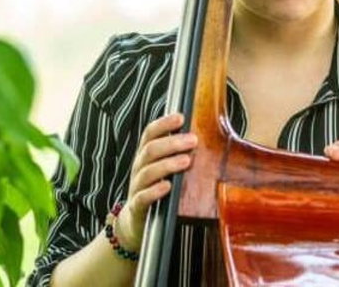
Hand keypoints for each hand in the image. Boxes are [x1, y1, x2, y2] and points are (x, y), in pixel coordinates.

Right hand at [116, 113, 196, 251]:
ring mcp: (137, 187)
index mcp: (146, 154)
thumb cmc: (156, 186)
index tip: (181, 117)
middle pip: (150, 150)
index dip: (164, 123)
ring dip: (168, 164)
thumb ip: (178, 152)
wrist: (136, 221)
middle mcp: (139, 167)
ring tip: (186, 161)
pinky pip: (143, 197)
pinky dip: (155, 191)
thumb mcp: (164, 166)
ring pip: (148, 172)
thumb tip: (202, 135)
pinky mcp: (137, 207)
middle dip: (172, 143)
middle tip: (193, 140)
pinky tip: (168, 186)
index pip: (150, 133)